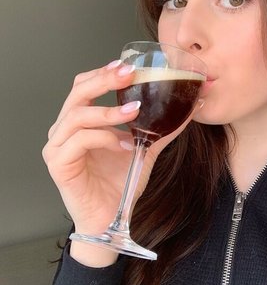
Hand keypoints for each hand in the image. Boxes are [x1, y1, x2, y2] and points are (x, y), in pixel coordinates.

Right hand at [42, 60, 201, 264]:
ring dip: (108, 112)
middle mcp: (64, 129)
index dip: (103, 72)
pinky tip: (124, 145)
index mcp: (80, 121)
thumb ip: (162, 127)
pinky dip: (105, 138)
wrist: (111, 218)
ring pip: (78, 115)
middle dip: (104, 80)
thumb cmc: (120, 182)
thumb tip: (191, 106)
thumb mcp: (145, 148)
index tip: (128, 66)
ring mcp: (58, 146)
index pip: (84, 85)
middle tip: (128, 74)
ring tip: (134, 112)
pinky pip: (79, 141)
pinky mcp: (58, 164)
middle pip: (77, 92)